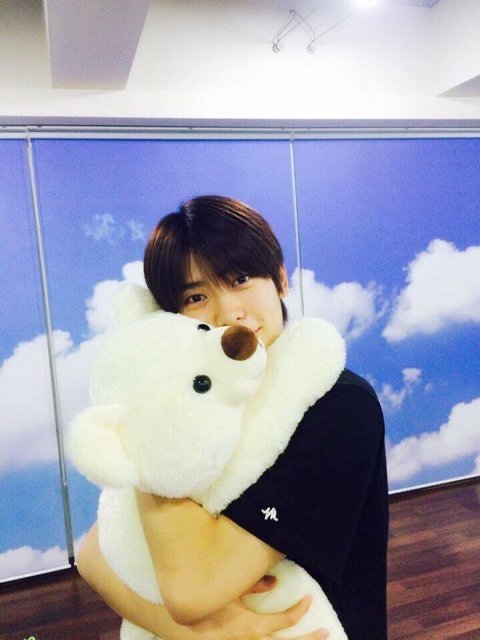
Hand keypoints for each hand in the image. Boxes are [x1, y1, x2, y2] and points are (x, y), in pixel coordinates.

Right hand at [187, 593, 329, 639]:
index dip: (300, 610)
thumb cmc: (206, 609)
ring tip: (313, 639)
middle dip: (309, 639)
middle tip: (326, 631)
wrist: (182, 630)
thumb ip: (253, 585)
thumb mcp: (228, 593)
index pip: (286, 621)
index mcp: (254, 628)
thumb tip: (275, 582)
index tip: (309, 598)